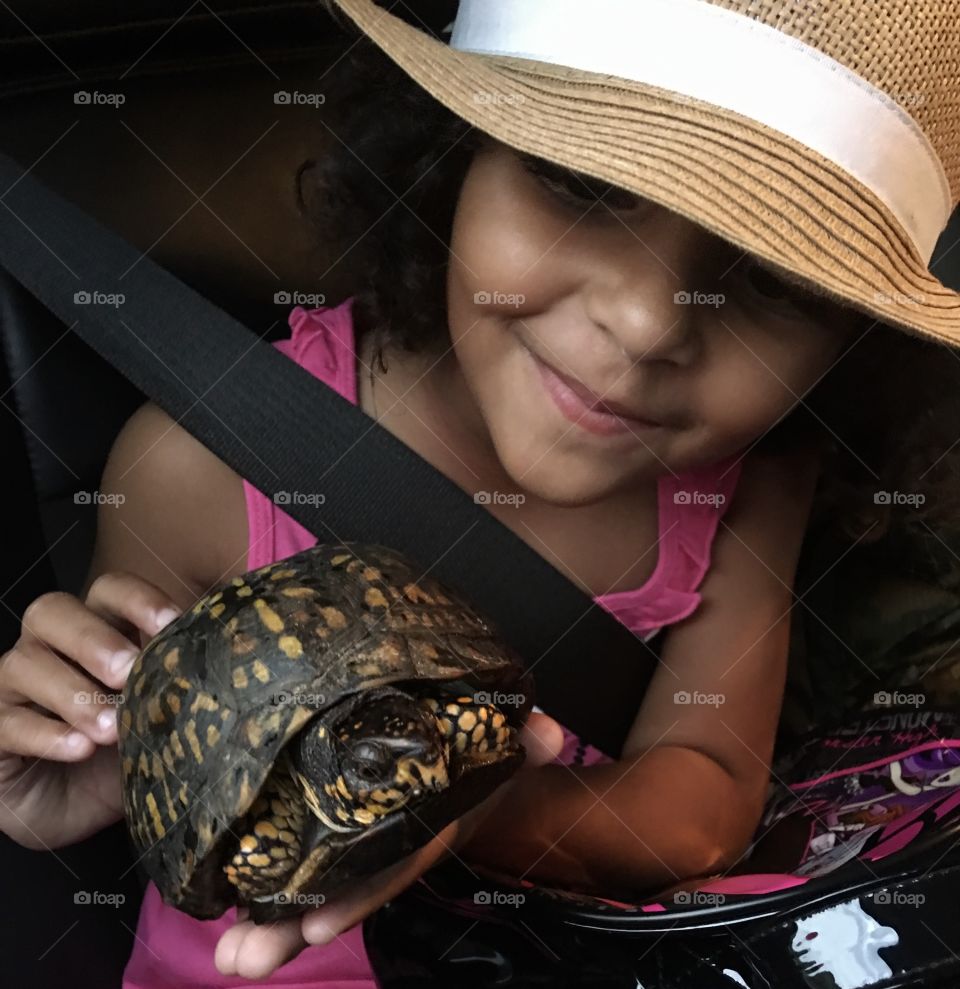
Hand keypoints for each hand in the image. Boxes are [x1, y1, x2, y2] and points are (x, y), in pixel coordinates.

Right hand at [0, 574, 182, 849]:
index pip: (107, 589)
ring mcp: (13, 687)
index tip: (171, 623)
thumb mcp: (165, 710)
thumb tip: (240, 648)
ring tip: (112, 727)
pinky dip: (45, 733)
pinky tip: (78, 749)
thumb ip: (185, 674)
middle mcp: (49, 647)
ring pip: (24, 665)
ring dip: (72, 694)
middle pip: (51, 612)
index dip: (136, 598)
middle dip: (93, 638)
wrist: (80, 806)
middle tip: (127, 671)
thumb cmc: (130, 746)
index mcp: (98, 629)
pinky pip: (7, 722)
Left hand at [214, 711, 563, 979]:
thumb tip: (550, 732)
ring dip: (266, 921)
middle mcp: (386, 841)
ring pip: (307, 884)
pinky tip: (222, 906)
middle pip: (337, 892)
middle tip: (241, 960)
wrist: (456, 741)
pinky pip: (291, 854)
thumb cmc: (476, 746)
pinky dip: (258, 881)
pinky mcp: (322, 816)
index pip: (393, 864)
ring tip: (226, 954)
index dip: (359, 896)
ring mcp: (353, 836)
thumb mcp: (501, 740)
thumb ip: (525, 737)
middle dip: (290, 929)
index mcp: (424, 823)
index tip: (316, 926)